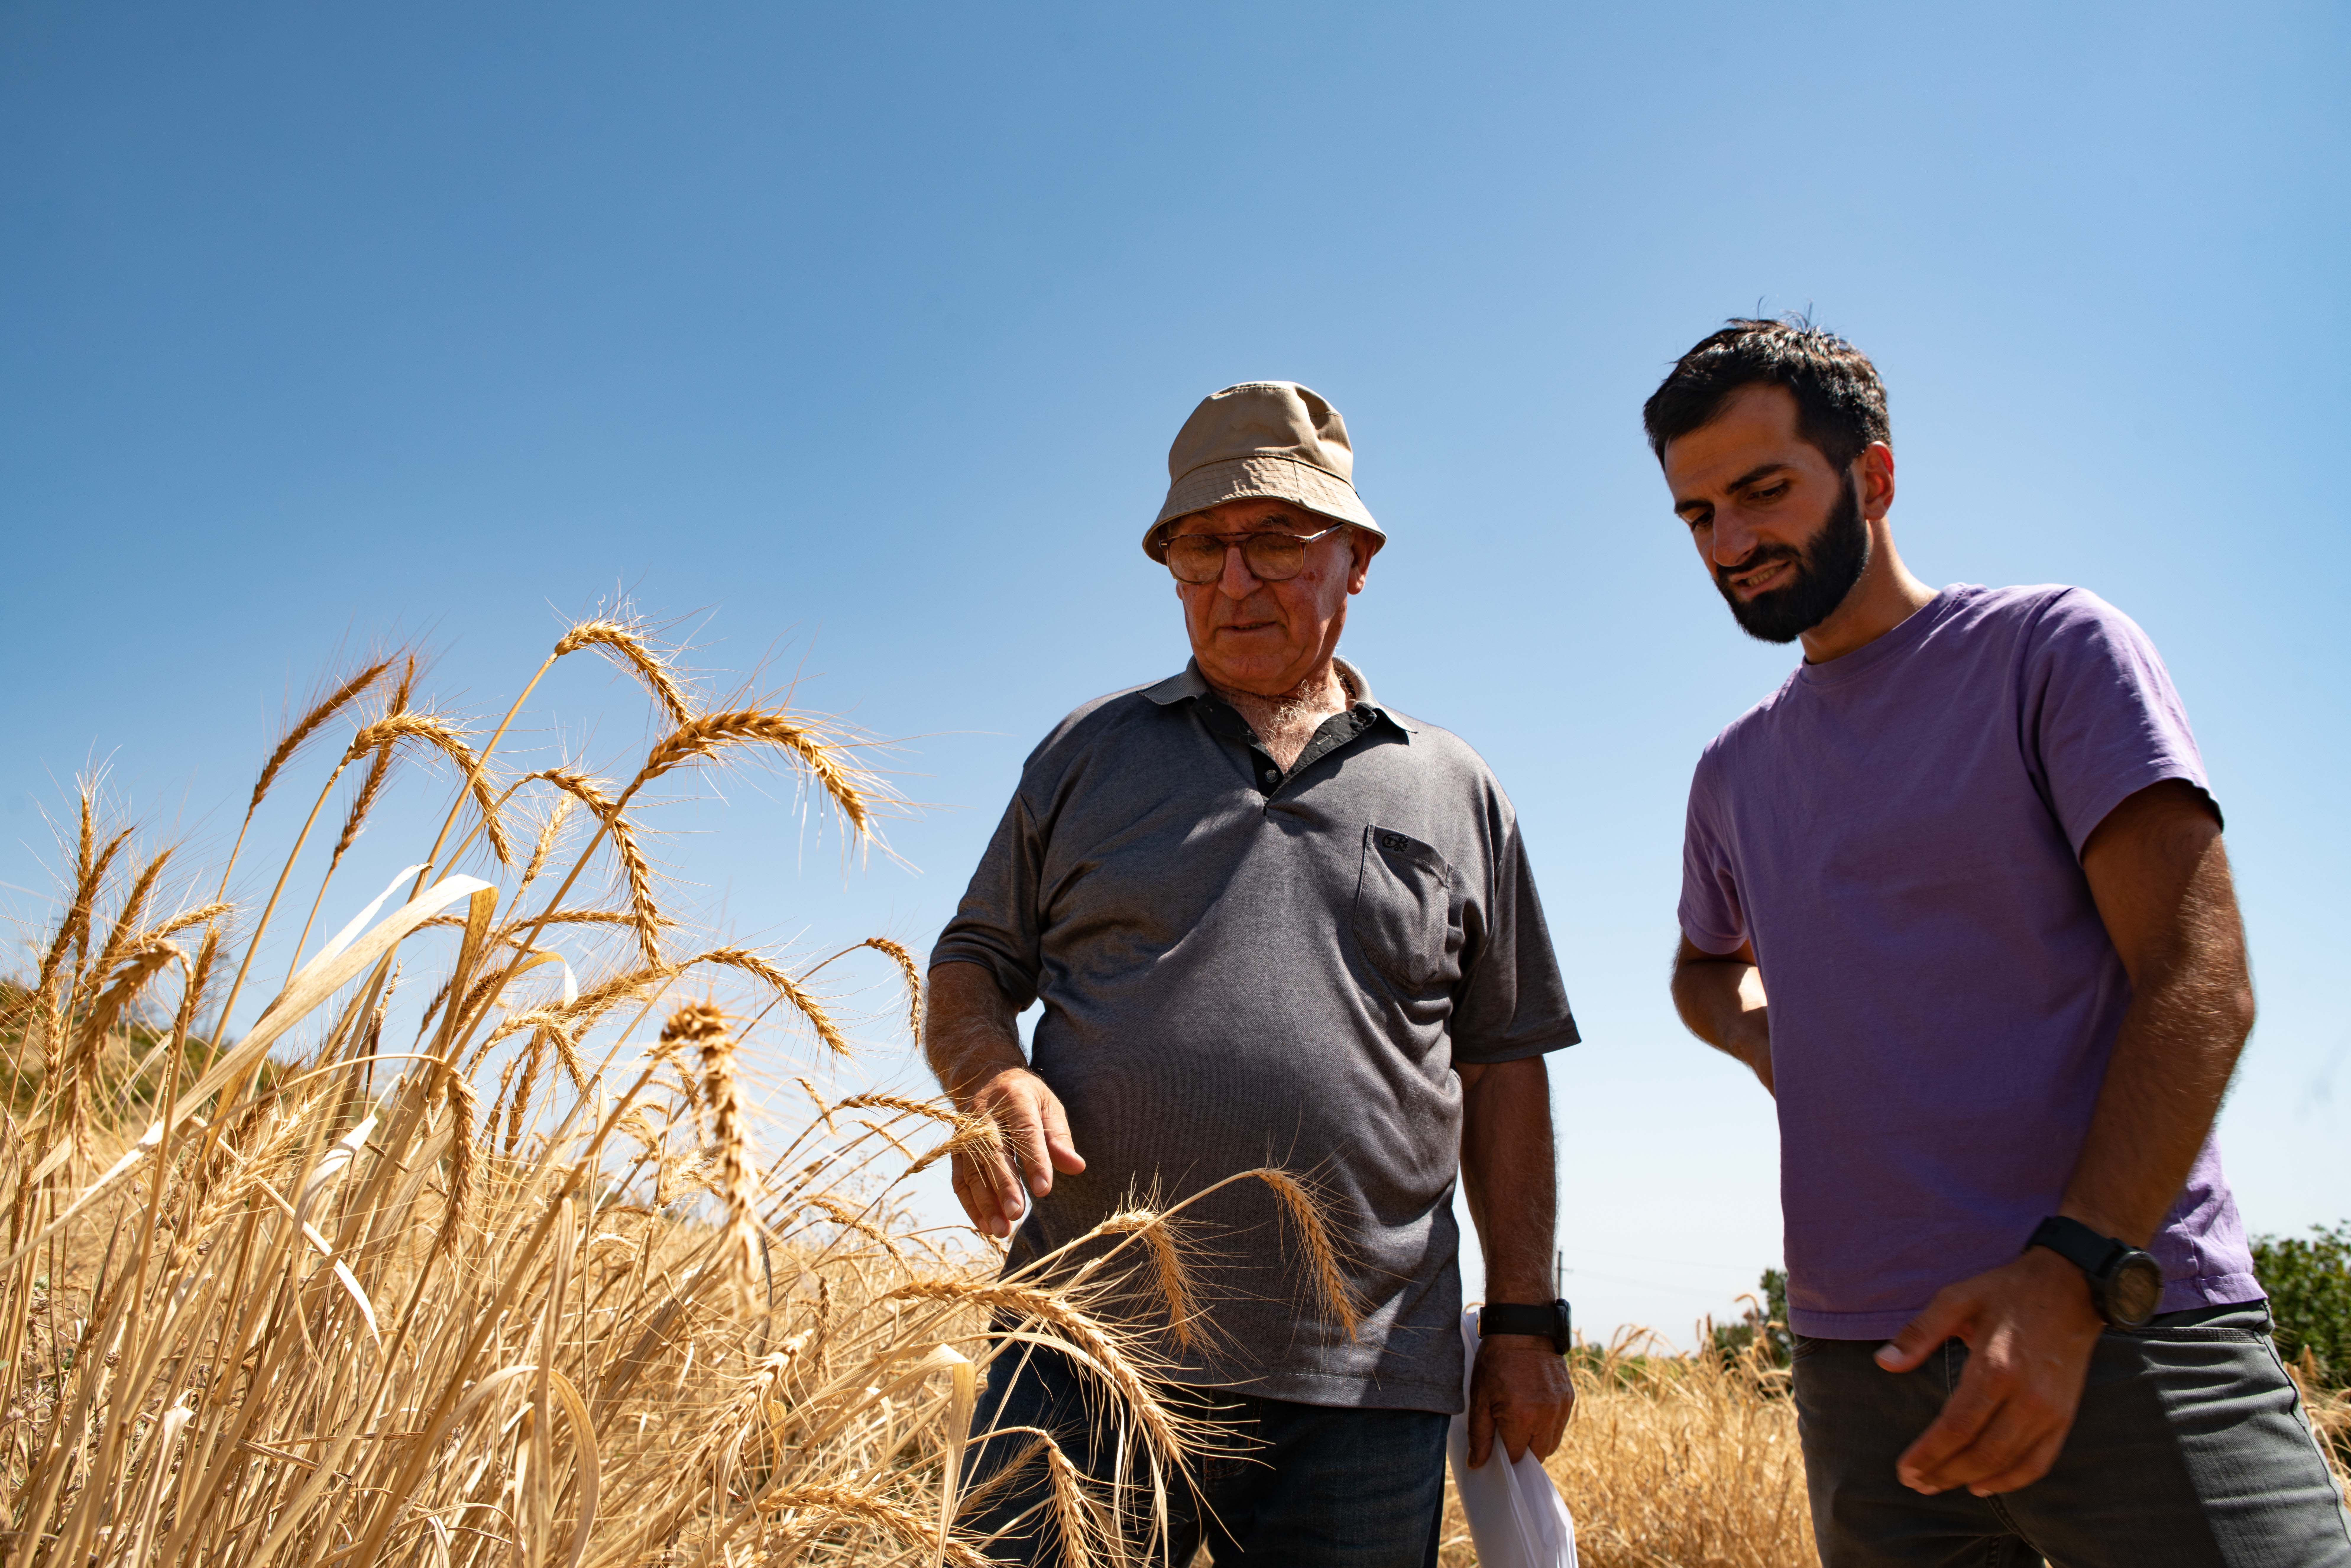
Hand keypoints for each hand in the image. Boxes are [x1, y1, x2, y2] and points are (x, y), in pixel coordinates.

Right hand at [951, 1067, 1084, 1238]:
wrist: (983, 1075)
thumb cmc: (1025, 1096)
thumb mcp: (1048, 1106)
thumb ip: (1060, 1137)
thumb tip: (1077, 1167)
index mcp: (1015, 1099)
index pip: (1025, 1132)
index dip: (1035, 1161)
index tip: (1045, 1190)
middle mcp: (985, 1114)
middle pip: (993, 1152)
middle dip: (1004, 1185)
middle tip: (1017, 1214)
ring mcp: (966, 1131)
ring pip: (972, 1169)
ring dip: (984, 1201)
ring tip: (1001, 1230)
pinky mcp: (955, 1147)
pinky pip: (959, 1178)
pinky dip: (970, 1203)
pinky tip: (984, 1224)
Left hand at [1466, 1335, 1574, 1466]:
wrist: (1522, 1329)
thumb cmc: (1496, 1362)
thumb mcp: (1479, 1398)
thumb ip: (1480, 1435)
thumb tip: (1477, 1464)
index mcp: (1521, 1417)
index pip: (1516, 1457)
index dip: (1505, 1456)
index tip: (1497, 1449)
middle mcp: (1546, 1416)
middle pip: (1538, 1455)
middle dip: (1523, 1452)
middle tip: (1509, 1437)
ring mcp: (1560, 1407)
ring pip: (1552, 1442)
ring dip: (1537, 1441)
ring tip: (1521, 1423)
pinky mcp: (1569, 1397)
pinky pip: (1560, 1425)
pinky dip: (1548, 1426)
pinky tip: (1534, 1411)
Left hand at [1874, 1246, 2103, 1495]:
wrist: (2071, 1286)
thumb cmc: (2006, 1291)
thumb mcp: (1956, 1299)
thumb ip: (1918, 1333)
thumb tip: (1883, 1362)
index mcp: (1995, 1367)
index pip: (1956, 1427)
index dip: (1928, 1453)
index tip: (1904, 1469)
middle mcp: (2026, 1396)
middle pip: (1981, 1452)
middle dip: (1944, 1473)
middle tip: (1915, 1482)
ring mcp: (2050, 1410)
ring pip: (2008, 1462)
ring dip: (1971, 1480)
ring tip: (1938, 1485)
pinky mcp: (2065, 1415)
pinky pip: (2040, 1461)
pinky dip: (2012, 1479)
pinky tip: (1984, 1485)